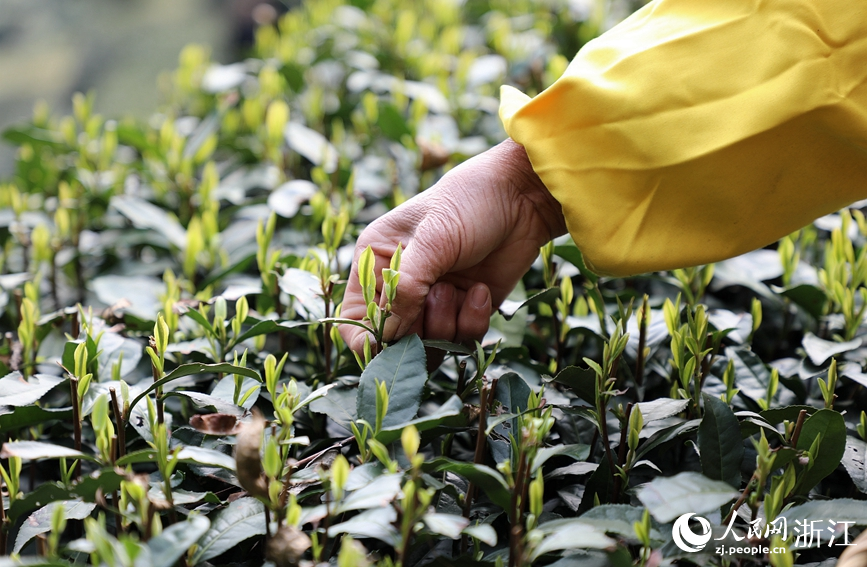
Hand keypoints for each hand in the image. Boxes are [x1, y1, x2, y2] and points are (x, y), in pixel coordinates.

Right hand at [340, 138, 566, 352]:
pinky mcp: (465, 309)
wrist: (524, 198)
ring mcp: (434, 299)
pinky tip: (482, 291)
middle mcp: (401, 284)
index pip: (355, 318)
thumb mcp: (433, 241)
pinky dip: (472, 320)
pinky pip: (461, 338)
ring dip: (446, 324)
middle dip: (418, 328)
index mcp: (376, 261)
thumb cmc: (470, 203)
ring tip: (459, 288)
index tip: (394, 336)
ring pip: (429, 345)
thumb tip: (387, 334)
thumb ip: (406, 287)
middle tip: (439, 294)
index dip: (369, 336)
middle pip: (393, 339)